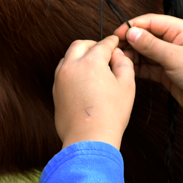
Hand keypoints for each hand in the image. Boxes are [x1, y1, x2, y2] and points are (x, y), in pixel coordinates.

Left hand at [53, 35, 134, 149]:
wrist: (89, 139)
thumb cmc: (110, 115)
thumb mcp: (127, 86)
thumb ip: (124, 64)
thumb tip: (117, 55)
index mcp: (90, 62)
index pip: (103, 44)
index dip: (112, 42)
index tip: (116, 43)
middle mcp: (71, 66)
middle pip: (80, 45)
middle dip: (93, 45)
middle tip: (104, 51)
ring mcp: (60, 79)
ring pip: (68, 57)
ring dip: (80, 56)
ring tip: (92, 66)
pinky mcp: (55, 91)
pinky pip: (62, 72)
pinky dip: (72, 70)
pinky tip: (82, 79)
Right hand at [115, 14, 182, 147]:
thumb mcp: (174, 56)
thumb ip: (151, 44)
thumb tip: (132, 32)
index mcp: (180, 29)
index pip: (150, 21)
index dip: (132, 26)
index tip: (117, 34)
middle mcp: (174, 41)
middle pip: (146, 36)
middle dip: (130, 42)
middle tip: (114, 50)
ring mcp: (171, 57)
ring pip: (146, 52)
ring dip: (133, 56)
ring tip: (118, 60)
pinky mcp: (168, 73)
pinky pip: (149, 67)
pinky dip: (139, 68)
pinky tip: (128, 69)